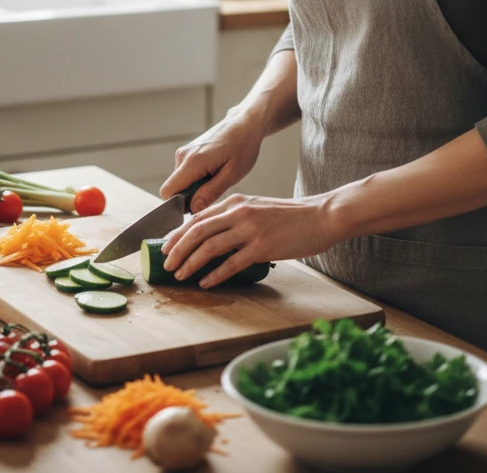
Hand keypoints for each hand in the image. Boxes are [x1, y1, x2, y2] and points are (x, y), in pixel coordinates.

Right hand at [159, 111, 265, 212]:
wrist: (244, 124)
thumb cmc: (243, 147)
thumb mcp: (232, 174)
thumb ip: (211, 192)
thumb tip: (193, 208)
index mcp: (192, 162)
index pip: (168, 191)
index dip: (179, 205)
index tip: (198, 206)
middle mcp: (183, 156)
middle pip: (174, 188)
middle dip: (191, 196)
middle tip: (216, 189)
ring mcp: (184, 152)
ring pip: (181, 182)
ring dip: (196, 187)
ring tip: (218, 177)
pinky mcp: (187, 152)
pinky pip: (185, 174)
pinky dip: (198, 178)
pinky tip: (215, 171)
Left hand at [159, 191, 340, 287]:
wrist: (321, 216)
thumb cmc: (291, 216)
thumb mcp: (257, 207)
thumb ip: (235, 217)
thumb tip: (213, 236)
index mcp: (236, 202)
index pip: (198, 217)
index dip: (178, 233)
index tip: (166, 246)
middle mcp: (239, 212)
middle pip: (197, 231)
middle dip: (178, 249)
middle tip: (166, 264)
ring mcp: (250, 229)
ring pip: (209, 247)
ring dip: (191, 263)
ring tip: (180, 275)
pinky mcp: (262, 247)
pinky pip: (231, 263)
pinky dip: (215, 275)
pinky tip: (205, 283)